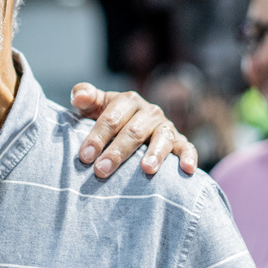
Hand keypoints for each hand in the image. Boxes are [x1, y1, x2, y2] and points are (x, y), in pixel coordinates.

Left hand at [71, 83, 197, 176]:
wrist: (130, 127)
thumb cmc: (108, 119)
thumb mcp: (94, 106)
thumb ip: (84, 97)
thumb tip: (79, 97)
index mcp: (128, 101)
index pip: (111, 119)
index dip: (97, 137)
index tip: (84, 156)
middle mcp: (149, 112)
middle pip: (133, 132)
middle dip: (117, 152)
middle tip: (101, 171)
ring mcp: (165, 126)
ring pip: (162, 138)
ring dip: (155, 154)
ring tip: (147, 170)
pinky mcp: (179, 141)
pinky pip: (186, 147)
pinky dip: (189, 157)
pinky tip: (187, 169)